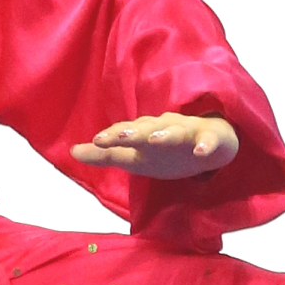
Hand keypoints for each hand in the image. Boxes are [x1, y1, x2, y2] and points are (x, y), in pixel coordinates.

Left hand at [71, 113, 237, 178]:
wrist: (212, 142)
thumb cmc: (167, 149)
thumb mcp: (136, 156)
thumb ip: (106, 155)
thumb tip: (72, 152)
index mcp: (145, 134)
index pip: (126, 132)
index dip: (112, 136)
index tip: (95, 142)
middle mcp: (163, 129)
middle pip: (148, 129)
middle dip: (133, 132)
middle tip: (118, 136)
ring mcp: (188, 133)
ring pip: (177, 132)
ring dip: (166, 135)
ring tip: (155, 140)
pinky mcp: (212, 139)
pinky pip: (211, 141)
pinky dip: (206, 146)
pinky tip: (201, 153)